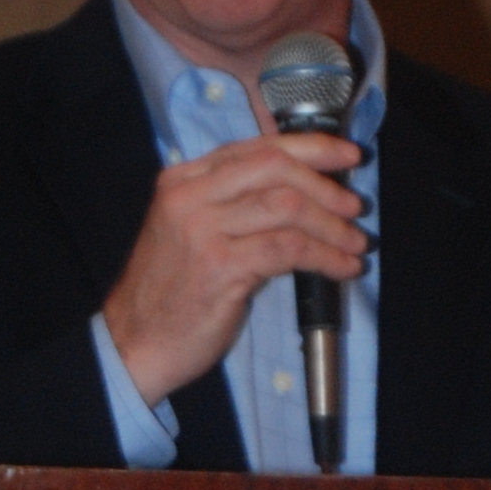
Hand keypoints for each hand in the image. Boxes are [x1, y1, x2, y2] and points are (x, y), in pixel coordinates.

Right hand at [103, 129, 367, 405]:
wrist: (134, 342)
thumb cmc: (171, 292)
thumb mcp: (193, 230)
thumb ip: (233, 203)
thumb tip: (303, 190)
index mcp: (183, 179)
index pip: (257, 147)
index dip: (310, 147)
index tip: (346, 155)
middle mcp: (189, 195)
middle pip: (275, 167)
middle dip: (326, 184)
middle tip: (356, 206)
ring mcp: (202, 229)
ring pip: (287, 207)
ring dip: (332, 225)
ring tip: (355, 242)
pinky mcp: (219, 266)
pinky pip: (287, 249)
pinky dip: (324, 256)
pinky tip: (342, 268)